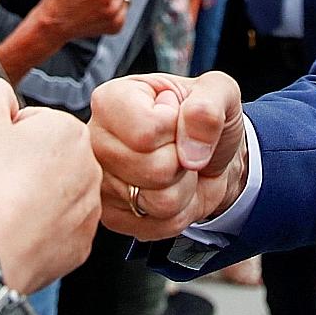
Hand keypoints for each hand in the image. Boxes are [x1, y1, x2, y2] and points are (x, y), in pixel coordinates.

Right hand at [0, 79, 101, 292]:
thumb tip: (3, 92)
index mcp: (70, 130)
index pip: (35, 125)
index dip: (8, 138)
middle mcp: (91, 167)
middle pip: (49, 159)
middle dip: (25, 166)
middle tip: (0, 181)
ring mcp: (90, 208)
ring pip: (56, 194)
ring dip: (35, 198)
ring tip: (8, 207)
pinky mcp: (82, 242)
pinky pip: (59, 229)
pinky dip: (41, 230)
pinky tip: (20, 231)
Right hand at [88, 71, 248, 240]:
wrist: (208, 155)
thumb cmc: (203, 117)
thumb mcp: (220, 91)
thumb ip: (209, 105)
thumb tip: (191, 145)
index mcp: (112, 100)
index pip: (146, 131)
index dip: (176, 129)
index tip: (176, 117)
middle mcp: (96, 141)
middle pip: (154, 168)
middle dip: (182, 160)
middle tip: (179, 145)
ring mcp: (101, 183)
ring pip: (159, 201)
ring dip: (183, 186)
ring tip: (176, 165)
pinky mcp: (113, 217)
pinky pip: (161, 224)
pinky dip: (180, 210)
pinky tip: (170, 187)